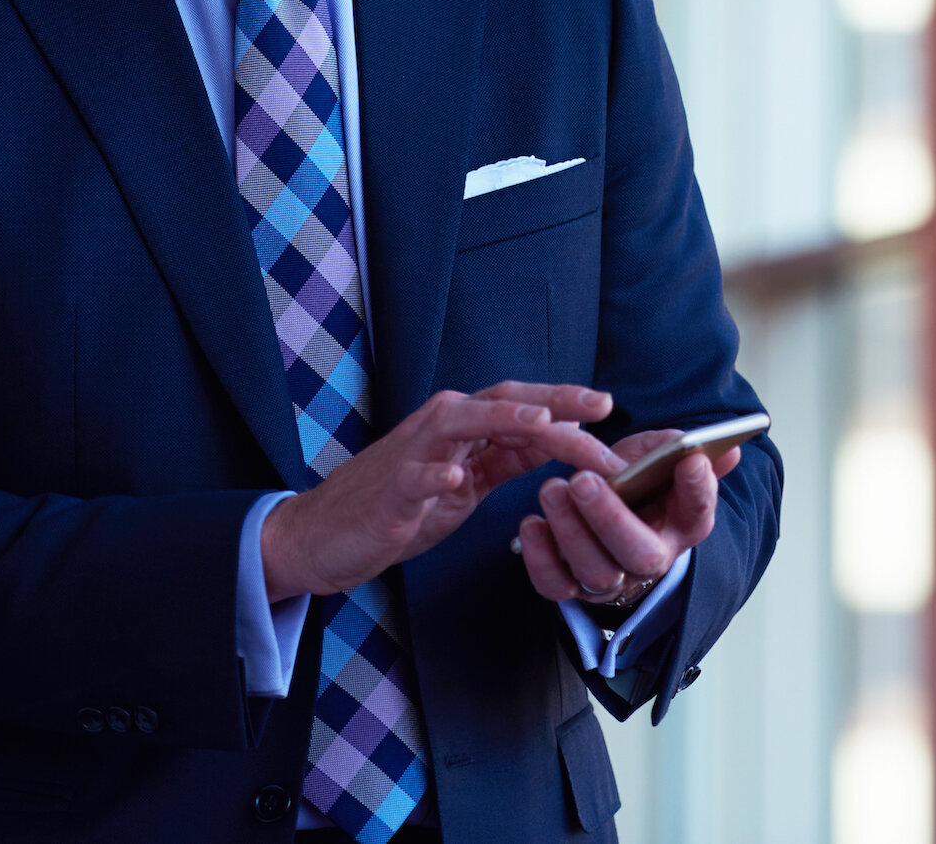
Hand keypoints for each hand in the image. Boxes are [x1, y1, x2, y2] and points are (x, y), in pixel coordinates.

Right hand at [261, 383, 619, 599]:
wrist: (326, 534)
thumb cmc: (401, 506)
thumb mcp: (467, 480)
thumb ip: (507, 458)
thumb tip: (560, 441)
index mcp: (465, 427)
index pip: (523, 405)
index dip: (566, 403)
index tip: (608, 408)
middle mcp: (442, 427)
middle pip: (503, 402)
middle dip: (555, 402)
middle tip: (601, 406)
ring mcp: (414, 455)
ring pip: (462, 424)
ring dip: (503, 419)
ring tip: (543, 423)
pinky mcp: (390, 491)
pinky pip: (414, 478)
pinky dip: (434, 474)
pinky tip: (455, 478)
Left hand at [514, 429, 742, 606]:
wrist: (606, 506)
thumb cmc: (637, 480)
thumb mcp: (657, 456)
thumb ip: (680, 449)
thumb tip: (727, 448)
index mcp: (682, 525)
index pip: (699, 512)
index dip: (697, 489)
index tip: (690, 459)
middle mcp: (651, 559)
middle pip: (640, 554)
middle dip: (610, 517)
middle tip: (584, 479)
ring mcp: (612, 578)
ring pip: (595, 570)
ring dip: (570, 530)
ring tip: (551, 489)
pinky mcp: (572, 586)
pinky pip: (555, 584)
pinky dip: (539, 558)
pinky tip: (531, 523)